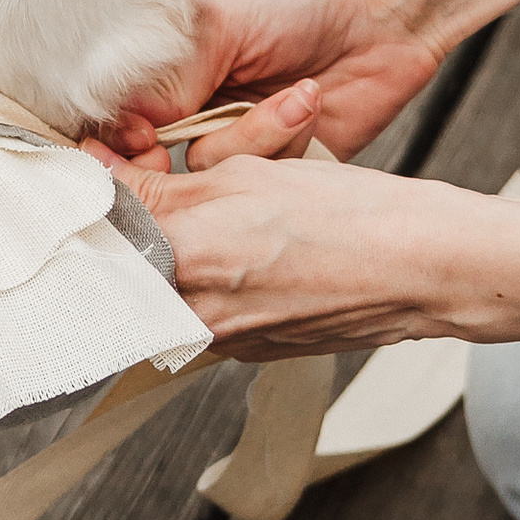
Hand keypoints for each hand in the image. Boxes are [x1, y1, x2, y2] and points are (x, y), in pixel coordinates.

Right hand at [98, 0, 442, 167]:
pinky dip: (288, 146)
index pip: (116, 124)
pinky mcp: (283, 168)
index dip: (123, 143)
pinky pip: (265, 187)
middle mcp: (193, 113)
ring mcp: (238, 144)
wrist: (381, 10)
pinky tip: (310, 103)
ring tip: (297, 93)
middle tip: (209, 129)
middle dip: (185, 154)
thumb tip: (128, 130)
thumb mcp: (218, 23)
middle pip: (158, 166)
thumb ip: (166, 78)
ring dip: (257, 137)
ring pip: (213, 179)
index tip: (146, 139)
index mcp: (164, 74)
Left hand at [125, 124, 464, 358]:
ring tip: (214, 223)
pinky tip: (243, 255)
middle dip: (131, 227)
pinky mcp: (246, 354)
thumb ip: (165, 186)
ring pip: (163, 292)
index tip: (104, 164)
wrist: (420, 269)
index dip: (100, 187)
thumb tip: (104, 177)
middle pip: (125, 265)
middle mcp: (192, 313)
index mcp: (185, 257)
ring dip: (168, 257)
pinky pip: (201, 314)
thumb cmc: (347, 214)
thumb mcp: (246, 175)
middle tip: (154, 188)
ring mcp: (220, 342)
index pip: (102, 222)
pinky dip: (206, 284)